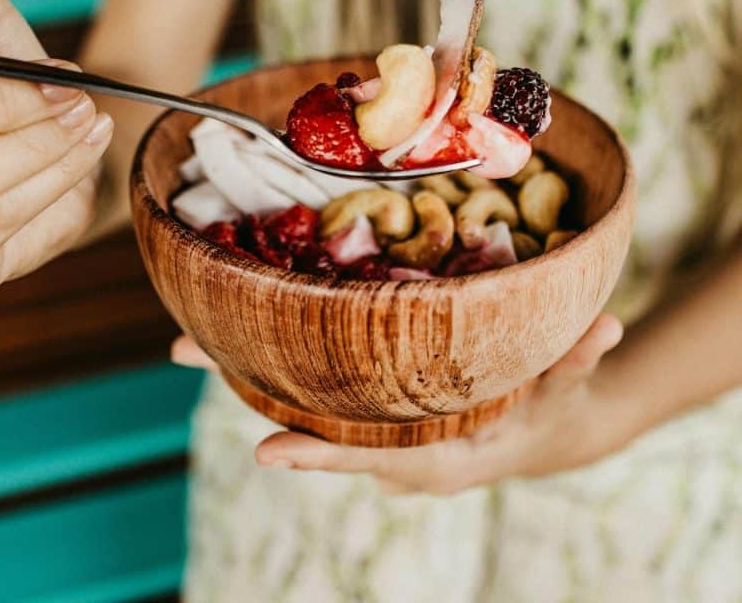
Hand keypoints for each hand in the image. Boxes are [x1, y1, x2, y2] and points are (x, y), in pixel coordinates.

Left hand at [172, 314, 626, 493]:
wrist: (540, 433)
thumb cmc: (552, 413)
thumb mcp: (568, 392)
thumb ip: (577, 362)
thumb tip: (602, 325)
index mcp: (434, 457)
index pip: (372, 460)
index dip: (322, 457)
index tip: (266, 452)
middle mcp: (390, 448)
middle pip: (309, 424)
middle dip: (246, 391)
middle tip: (182, 350)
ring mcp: (372, 428)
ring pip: (299, 403)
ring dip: (241, 370)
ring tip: (183, 338)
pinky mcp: (367, 406)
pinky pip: (313, 387)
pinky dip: (272, 362)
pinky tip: (231, 328)